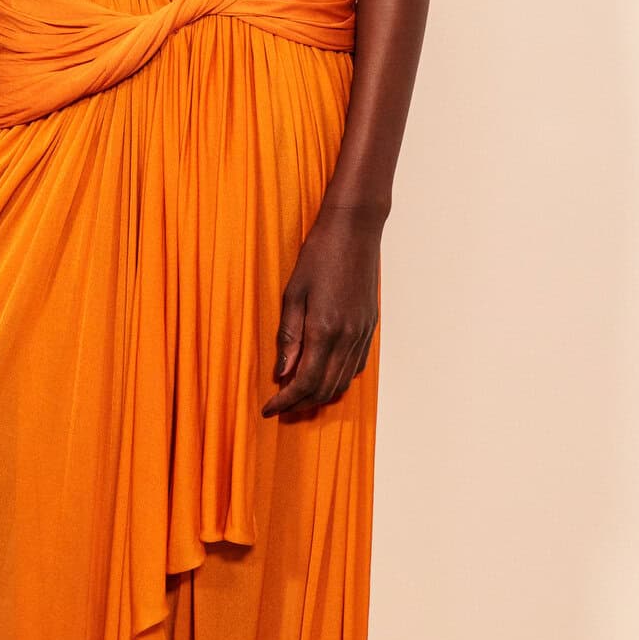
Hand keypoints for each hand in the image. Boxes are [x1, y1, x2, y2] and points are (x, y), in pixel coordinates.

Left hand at [261, 208, 380, 418]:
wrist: (355, 230)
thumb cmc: (319, 255)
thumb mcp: (293, 293)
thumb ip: (289, 336)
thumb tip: (283, 372)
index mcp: (325, 329)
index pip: (305, 382)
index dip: (286, 400)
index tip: (268, 408)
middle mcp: (348, 337)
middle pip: (325, 388)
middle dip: (301, 403)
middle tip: (279, 405)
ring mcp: (362, 333)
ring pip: (343, 381)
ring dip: (319, 395)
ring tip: (297, 395)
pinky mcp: (370, 327)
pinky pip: (355, 367)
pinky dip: (337, 379)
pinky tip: (321, 375)